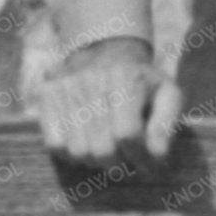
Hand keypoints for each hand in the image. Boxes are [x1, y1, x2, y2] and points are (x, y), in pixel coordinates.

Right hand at [37, 36, 182, 163]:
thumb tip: (156, 156)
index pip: (128, 134)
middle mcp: (92, 81)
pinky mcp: (47, 96)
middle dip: (120, 164)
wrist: (106, 51)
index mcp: (126, 79)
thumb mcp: (167, 94)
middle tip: (127, 160)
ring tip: (108, 151)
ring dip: (96, 161)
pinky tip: (87, 143)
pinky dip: (72, 154)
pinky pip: (55, 146)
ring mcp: (66, 89)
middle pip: (102, 149)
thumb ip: (165, 126)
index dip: (140, 157)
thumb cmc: (142, 82)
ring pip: (78, 152)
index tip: (149, 164)